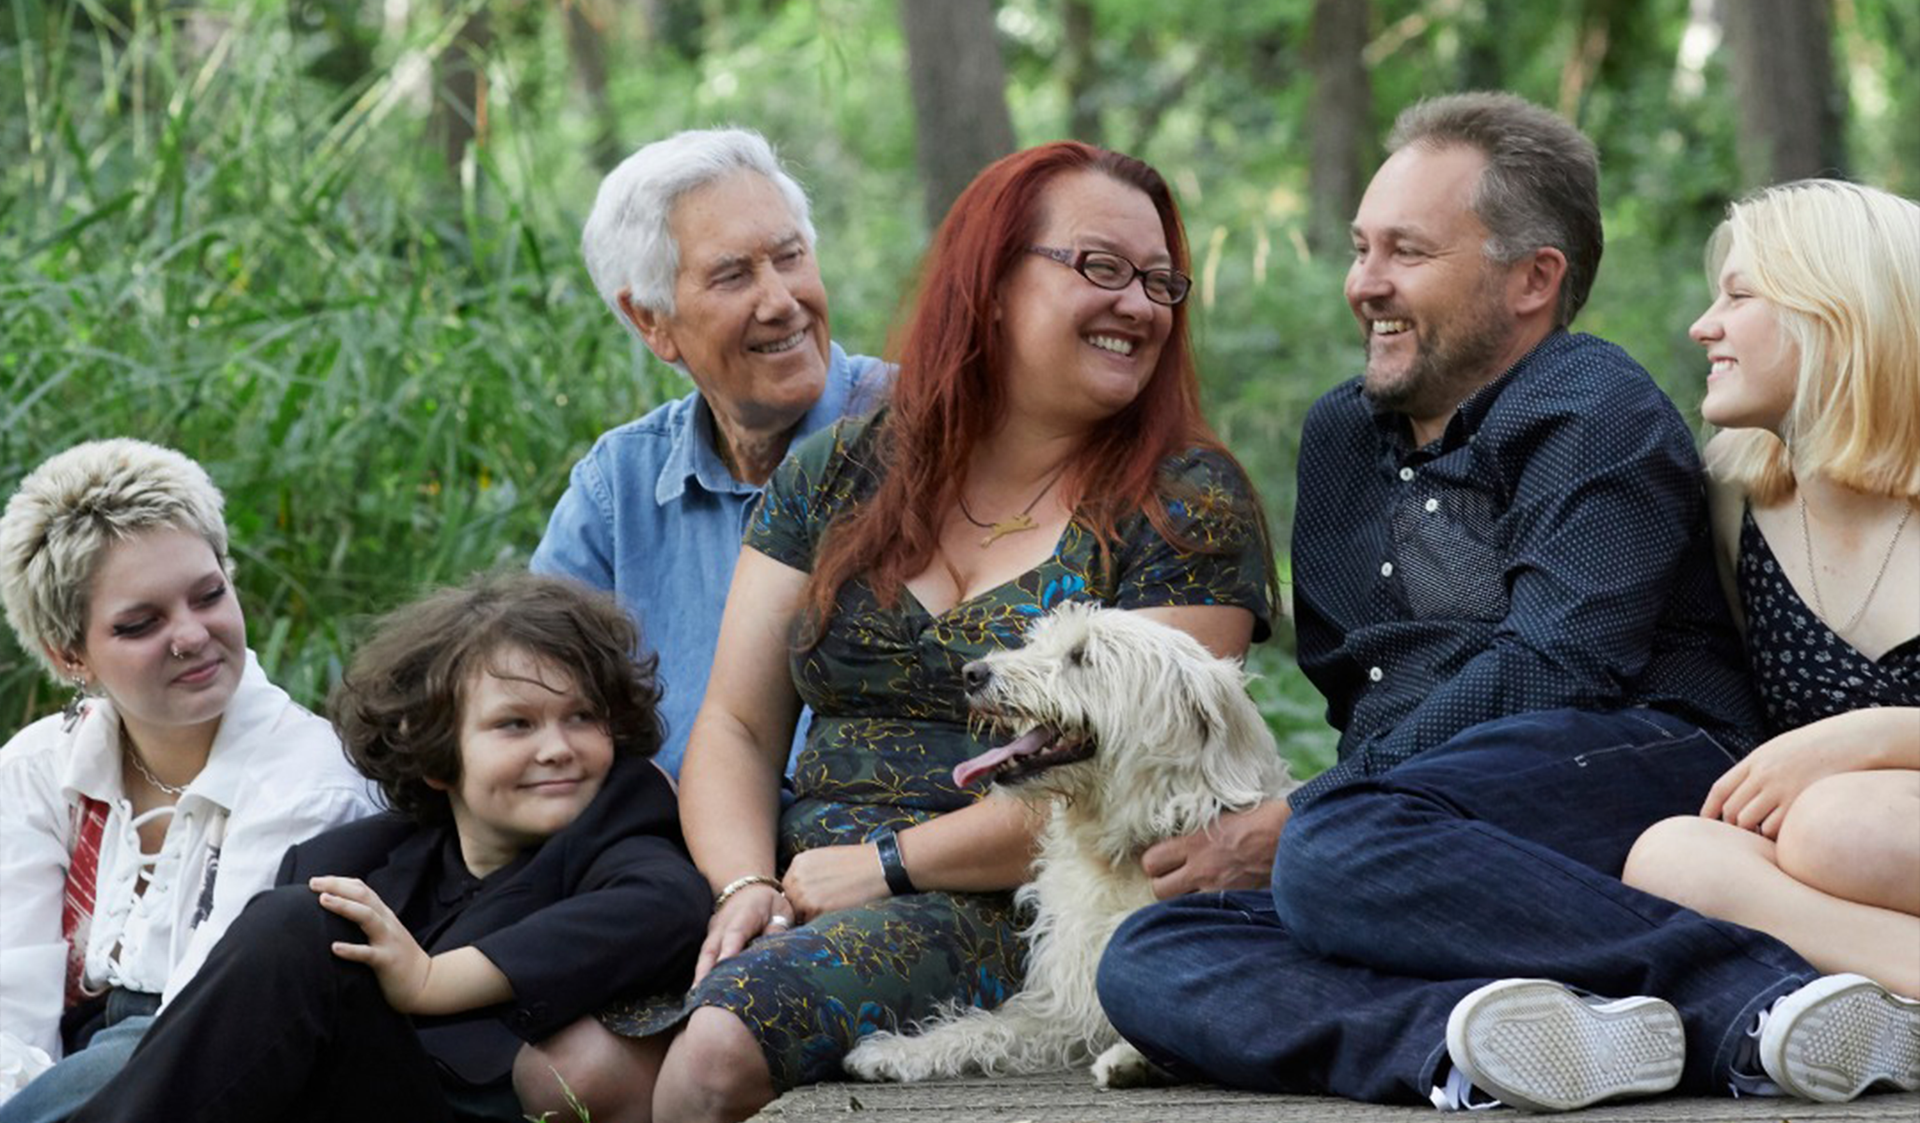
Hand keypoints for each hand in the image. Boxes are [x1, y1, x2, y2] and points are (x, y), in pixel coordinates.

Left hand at [311, 876, 432, 1011]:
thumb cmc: (399, 960)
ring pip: (367, 917)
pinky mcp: (387, 961)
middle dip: (338, 886)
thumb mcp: (386, 934)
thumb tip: (343, 915)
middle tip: (312, 883)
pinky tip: (334, 948)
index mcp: (385, 916)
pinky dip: (351, 949)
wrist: (426, 983)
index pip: (363, 890)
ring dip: (344, 906)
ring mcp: (388, 940)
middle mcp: (387, 923)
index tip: (317, 881)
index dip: (340, 882)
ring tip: (323, 900)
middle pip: (363, 896)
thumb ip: (369, 922)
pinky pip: (368, 954)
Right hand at [693, 884, 791, 984]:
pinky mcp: (711, 938)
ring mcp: (714, 931)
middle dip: (706, 971)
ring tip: (698, 998)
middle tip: (704, 994)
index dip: (729, 950)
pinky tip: (700, 991)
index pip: (735, 934)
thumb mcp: (780, 911)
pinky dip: (702, 972)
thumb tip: (774, 951)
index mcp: (744, 914)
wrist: (748, 886)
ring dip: (700, 975)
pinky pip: (705, 956)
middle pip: (712, 948)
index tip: (724, 966)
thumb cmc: (768, 903)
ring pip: (705, 954)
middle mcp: (723, 923)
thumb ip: (777, 930)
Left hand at [782, 842, 889, 921]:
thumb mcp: (824, 858)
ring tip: (832, 907)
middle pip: (790, 901)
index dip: (800, 895)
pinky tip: (837, 910)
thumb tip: (801, 890)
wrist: (877, 867)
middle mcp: (796, 877)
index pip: (789, 886)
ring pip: (799, 913)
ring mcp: (804, 893)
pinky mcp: (816, 907)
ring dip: (812, 915)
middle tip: (823, 906)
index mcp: (798, 862)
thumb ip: (808, 872)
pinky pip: (811, 921)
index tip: (813, 898)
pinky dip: (822, 920)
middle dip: (803, 906)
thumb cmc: (856, 862)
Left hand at [1140, 800, 1290, 898]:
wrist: (1292, 833)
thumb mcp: (1222, 816)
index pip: (1151, 861)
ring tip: (1194, 892)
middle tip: (1175, 879)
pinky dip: (1208, 910)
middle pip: (1159, 890)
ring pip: (1180, 907)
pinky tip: (1215, 903)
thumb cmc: (1262, 817)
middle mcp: (1201, 867)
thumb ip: (1199, 833)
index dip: (1153, 864)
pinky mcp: (1236, 900)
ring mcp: (1217, 887)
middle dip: (1163, 886)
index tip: (1161, 861)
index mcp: (1194, 841)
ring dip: (1183, 901)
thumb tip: (1184, 842)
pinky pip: (1209, 912)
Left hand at [1701, 721, 1878, 837]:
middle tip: (1744, 834)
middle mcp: (1763, 775)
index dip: (1709, 810)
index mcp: (1755, 761)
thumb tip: (1741, 793)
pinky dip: (1774, 836)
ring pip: (1749, 822)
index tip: (1704, 824)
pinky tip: (1783, 835)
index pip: (1721, 789)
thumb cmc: (1816, 748)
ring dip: (1753, 833)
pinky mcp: (1799, 803)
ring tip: (1763, 836)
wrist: (1850, 741)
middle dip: (1733, 826)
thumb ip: (1759, 769)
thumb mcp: (1780, 750)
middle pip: (1732, 810)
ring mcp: (1781, 789)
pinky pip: (1775, 829)